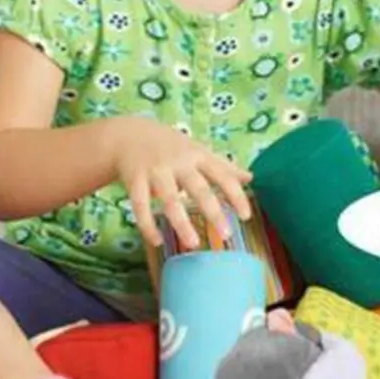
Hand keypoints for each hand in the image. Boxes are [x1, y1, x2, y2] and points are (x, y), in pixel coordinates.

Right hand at [106, 116, 252, 248]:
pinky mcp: (134, 181)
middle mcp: (179, 162)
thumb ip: (223, 166)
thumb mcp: (198, 150)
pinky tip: (157, 242)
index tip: (246, 216)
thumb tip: (250, 177)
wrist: (129, 135)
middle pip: (198, 188)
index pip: (222, 175)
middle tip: (226, 234)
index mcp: (198, 155)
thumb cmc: (171, 146)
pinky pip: (140, 206)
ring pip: (169, 200)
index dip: (235, 195)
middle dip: (213, 211)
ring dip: (181, 223)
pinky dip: (148, 225)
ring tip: (194, 244)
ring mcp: (156, 171)